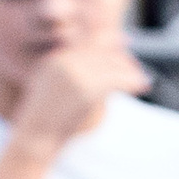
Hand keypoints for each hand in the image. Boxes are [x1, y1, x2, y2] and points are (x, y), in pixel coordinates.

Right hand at [11, 38, 152, 151]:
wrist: (35, 137)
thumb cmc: (47, 123)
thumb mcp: (55, 92)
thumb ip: (77, 77)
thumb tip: (104, 78)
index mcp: (57, 57)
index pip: (90, 41)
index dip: (111, 42)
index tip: (126, 42)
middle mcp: (65, 59)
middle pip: (103, 50)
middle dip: (124, 60)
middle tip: (138, 70)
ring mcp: (74, 72)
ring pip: (112, 64)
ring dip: (130, 72)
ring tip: (143, 81)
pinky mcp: (85, 88)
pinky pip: (116, 79)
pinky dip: (132, 82)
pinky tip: (143, 86)